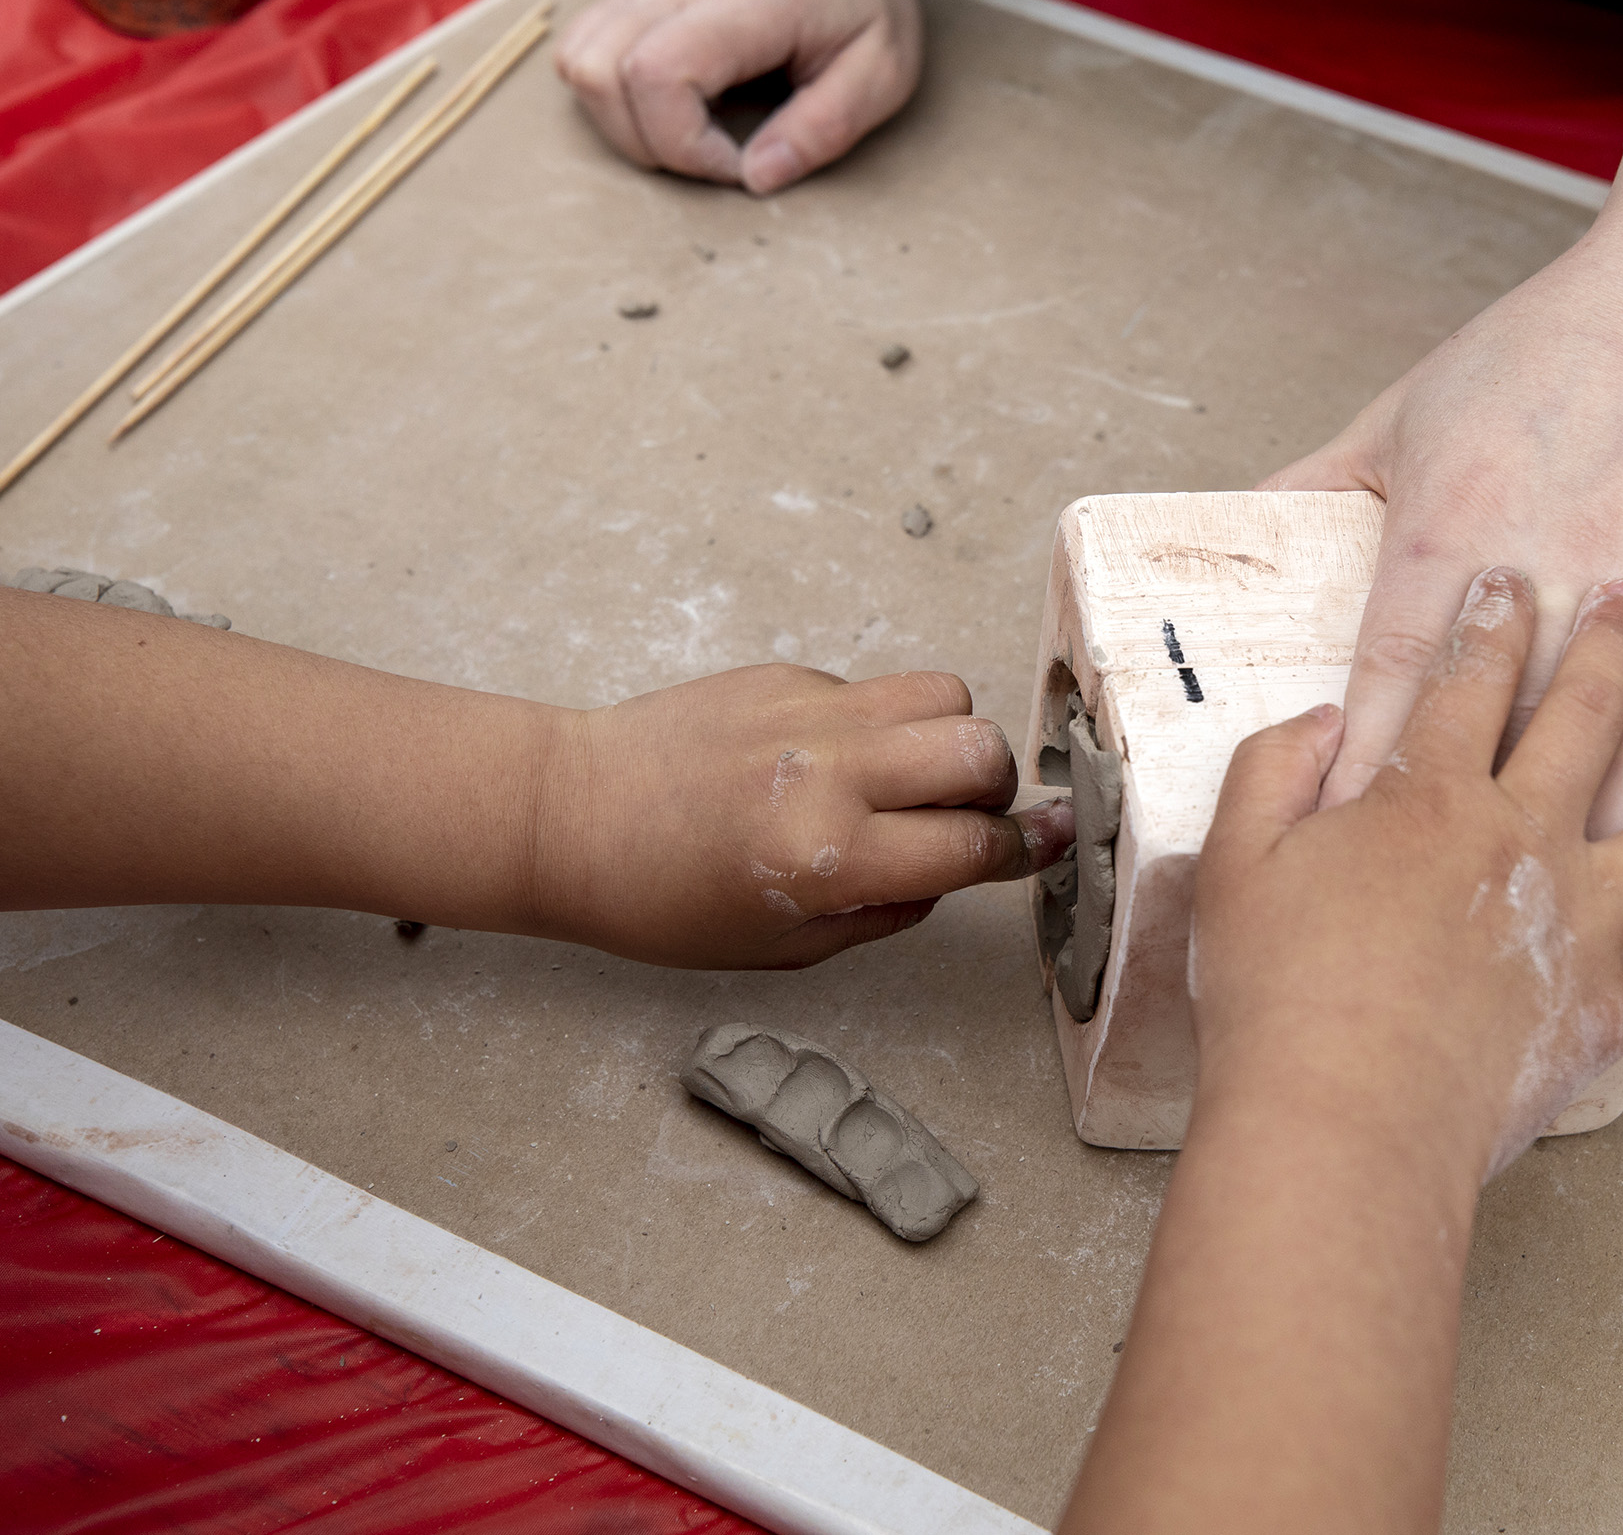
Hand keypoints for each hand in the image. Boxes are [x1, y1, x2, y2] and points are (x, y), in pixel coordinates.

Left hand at [529, 664, 1070, 968]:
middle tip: (965, 814)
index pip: (972, 846)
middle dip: (993, 789)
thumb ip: (884, 913)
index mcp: (829, 858)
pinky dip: (877, 724)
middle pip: (980, 752)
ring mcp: (809, 712)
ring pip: (943, 695)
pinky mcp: (786, 674)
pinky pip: (874, 688)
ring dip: (950, 738)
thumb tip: (954, 871)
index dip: (1025, 851)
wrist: (572, 814)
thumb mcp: (783, 948)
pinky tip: (827, 758)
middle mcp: (830, 774)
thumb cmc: (662, 900)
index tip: (1051, 844)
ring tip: (911, 774)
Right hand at [554, 0, 929, 193]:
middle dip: (648, 145)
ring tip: (689, 136)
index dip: (684, 145)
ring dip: (622, 125)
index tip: (738, 165)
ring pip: (579, 64)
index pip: (659, 73)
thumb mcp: (882, 75)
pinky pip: (583, 54)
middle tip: (714, 157)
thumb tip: (757, 178)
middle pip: (601, 72)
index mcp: (748, 3)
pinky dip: (611, 99)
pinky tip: (667, 110)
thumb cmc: (863, 8)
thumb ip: (824, 129)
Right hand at [1190, 570, 1622, 1177]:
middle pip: (1591, 716)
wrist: (1346, 1125)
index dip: (1493, 615)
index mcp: (1430, 796)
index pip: (1471, 673)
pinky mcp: (1604, 1010)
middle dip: (1613, 642)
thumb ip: (1271, 770)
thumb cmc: (1280, 1002)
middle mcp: (1524, 840)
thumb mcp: (1235, 863)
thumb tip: (1322, 720)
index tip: (1509, 580)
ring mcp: (1581, 924)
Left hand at [1263, 254, 1622, 1013]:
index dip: (1364, 794)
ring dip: (1613, 889)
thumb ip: (1313, 488)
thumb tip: (1222, 540)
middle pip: (1524, 759)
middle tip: (1437, 977)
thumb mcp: (1403, 410)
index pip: (1402, 691)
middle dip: (1483, 871)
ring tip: (1567, 992)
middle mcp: (1572, 591)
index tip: (1331, 888)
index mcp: (1467, 541)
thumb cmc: (1550, 348)